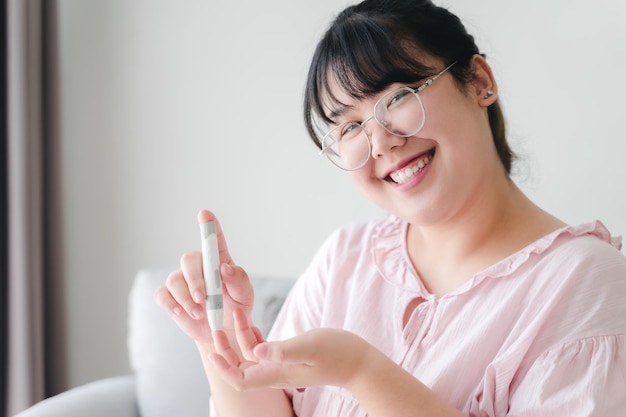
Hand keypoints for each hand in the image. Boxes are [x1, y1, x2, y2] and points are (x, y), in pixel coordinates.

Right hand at [154, 209, 255, 344]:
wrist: (222, 335)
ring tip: (200, 314)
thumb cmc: (236, 310)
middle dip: (194, 279)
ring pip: (174, 280)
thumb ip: (238, 281)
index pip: (214, 240)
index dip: (209, 225)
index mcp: (219, 261)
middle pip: (188, 260)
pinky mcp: (170, 297)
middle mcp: (198, 267)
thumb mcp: (244, 296)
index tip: (205, 213)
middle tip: (203, 299)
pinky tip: (181, 313)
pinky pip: (163, 295)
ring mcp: (182, 281)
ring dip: (186, 299)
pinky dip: (171, 304)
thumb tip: (224, 269)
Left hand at [209, 311, 372, 390]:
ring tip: (238, 314)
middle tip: (219, 327)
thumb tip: (257, 351)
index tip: (213, 350)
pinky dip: (254, 338)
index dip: (224, 367)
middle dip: (227, 349)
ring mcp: (282, 365)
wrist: (359, 362)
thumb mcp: (309, 347)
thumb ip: (283, 350)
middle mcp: (276, 372)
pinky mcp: (289, 357)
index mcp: (277, 373)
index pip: (240, 379)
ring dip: (240, 338)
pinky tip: (253, 324)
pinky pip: (264, 350)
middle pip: (241, 367)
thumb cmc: (338, 354)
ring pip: (252, 356)